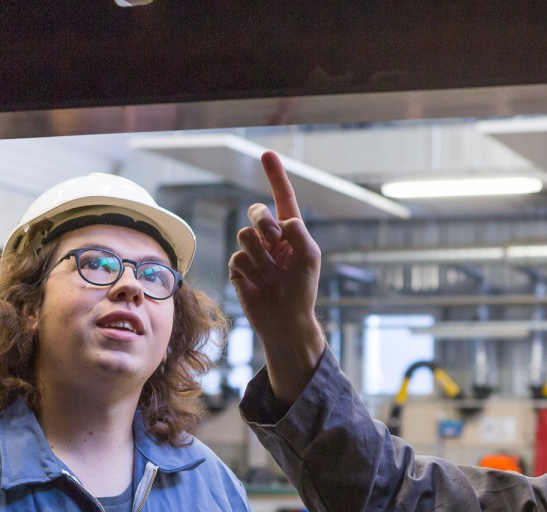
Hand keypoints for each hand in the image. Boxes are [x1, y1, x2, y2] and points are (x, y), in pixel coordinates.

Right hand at [229, 151, 325, 400]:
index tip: (267, 154)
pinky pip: (237, 259)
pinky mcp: (239, 270)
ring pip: (245, 236)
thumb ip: (298, 231)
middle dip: (264, 223)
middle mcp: (272, 240)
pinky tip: (258, 286)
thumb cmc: (302, 291)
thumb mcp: (309, 257)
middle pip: (257, 212)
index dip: (275, 176)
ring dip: (260, 257)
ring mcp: (254, 254)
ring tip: (271, 276)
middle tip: (276, 241)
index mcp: (292, 233)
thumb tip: (281, 221)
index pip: (283, 199)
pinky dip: (249, 272)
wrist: (285, 322)